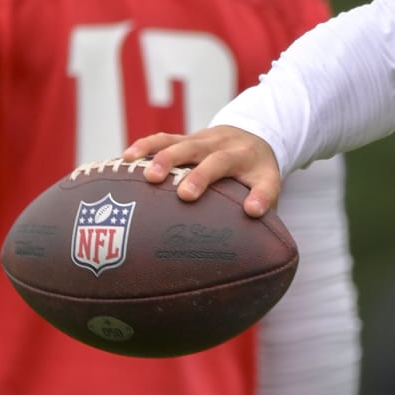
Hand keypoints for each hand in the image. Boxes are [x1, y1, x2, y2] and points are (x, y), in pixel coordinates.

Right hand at [123, 125, 282, 215]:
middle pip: (220, 161)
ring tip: (150, 176)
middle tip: (185, 195)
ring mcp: (210, 141)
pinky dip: (147, 146)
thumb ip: (260, 220)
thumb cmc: (254, 178)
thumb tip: (251, 257)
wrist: (251, 137)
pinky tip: (128, 158)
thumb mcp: (266, 194)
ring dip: (169, 159)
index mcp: (260, 171)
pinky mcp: (188, 137)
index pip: (265, 185)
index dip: (261, 198)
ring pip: (190, 145)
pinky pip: (166, 139)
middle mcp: (235, 152)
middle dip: (202, 177)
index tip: (252, 211)